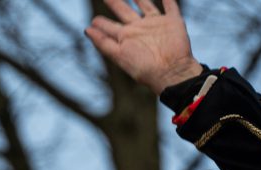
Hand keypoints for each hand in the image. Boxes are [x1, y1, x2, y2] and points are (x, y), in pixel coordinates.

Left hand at [85, 0, 202, 94]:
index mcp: (127, 39)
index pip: (110, 29)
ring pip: (146, 6)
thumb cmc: (145, 68)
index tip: (92, 22)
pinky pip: (170, 7)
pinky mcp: (173, 22)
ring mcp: (156, 25)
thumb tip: (87, 29)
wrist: (171, 72)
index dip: (101, 24)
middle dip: (115, 4)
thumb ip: (104, 43)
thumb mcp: (119, 56)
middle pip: (124, 12)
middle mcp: (140, 30)